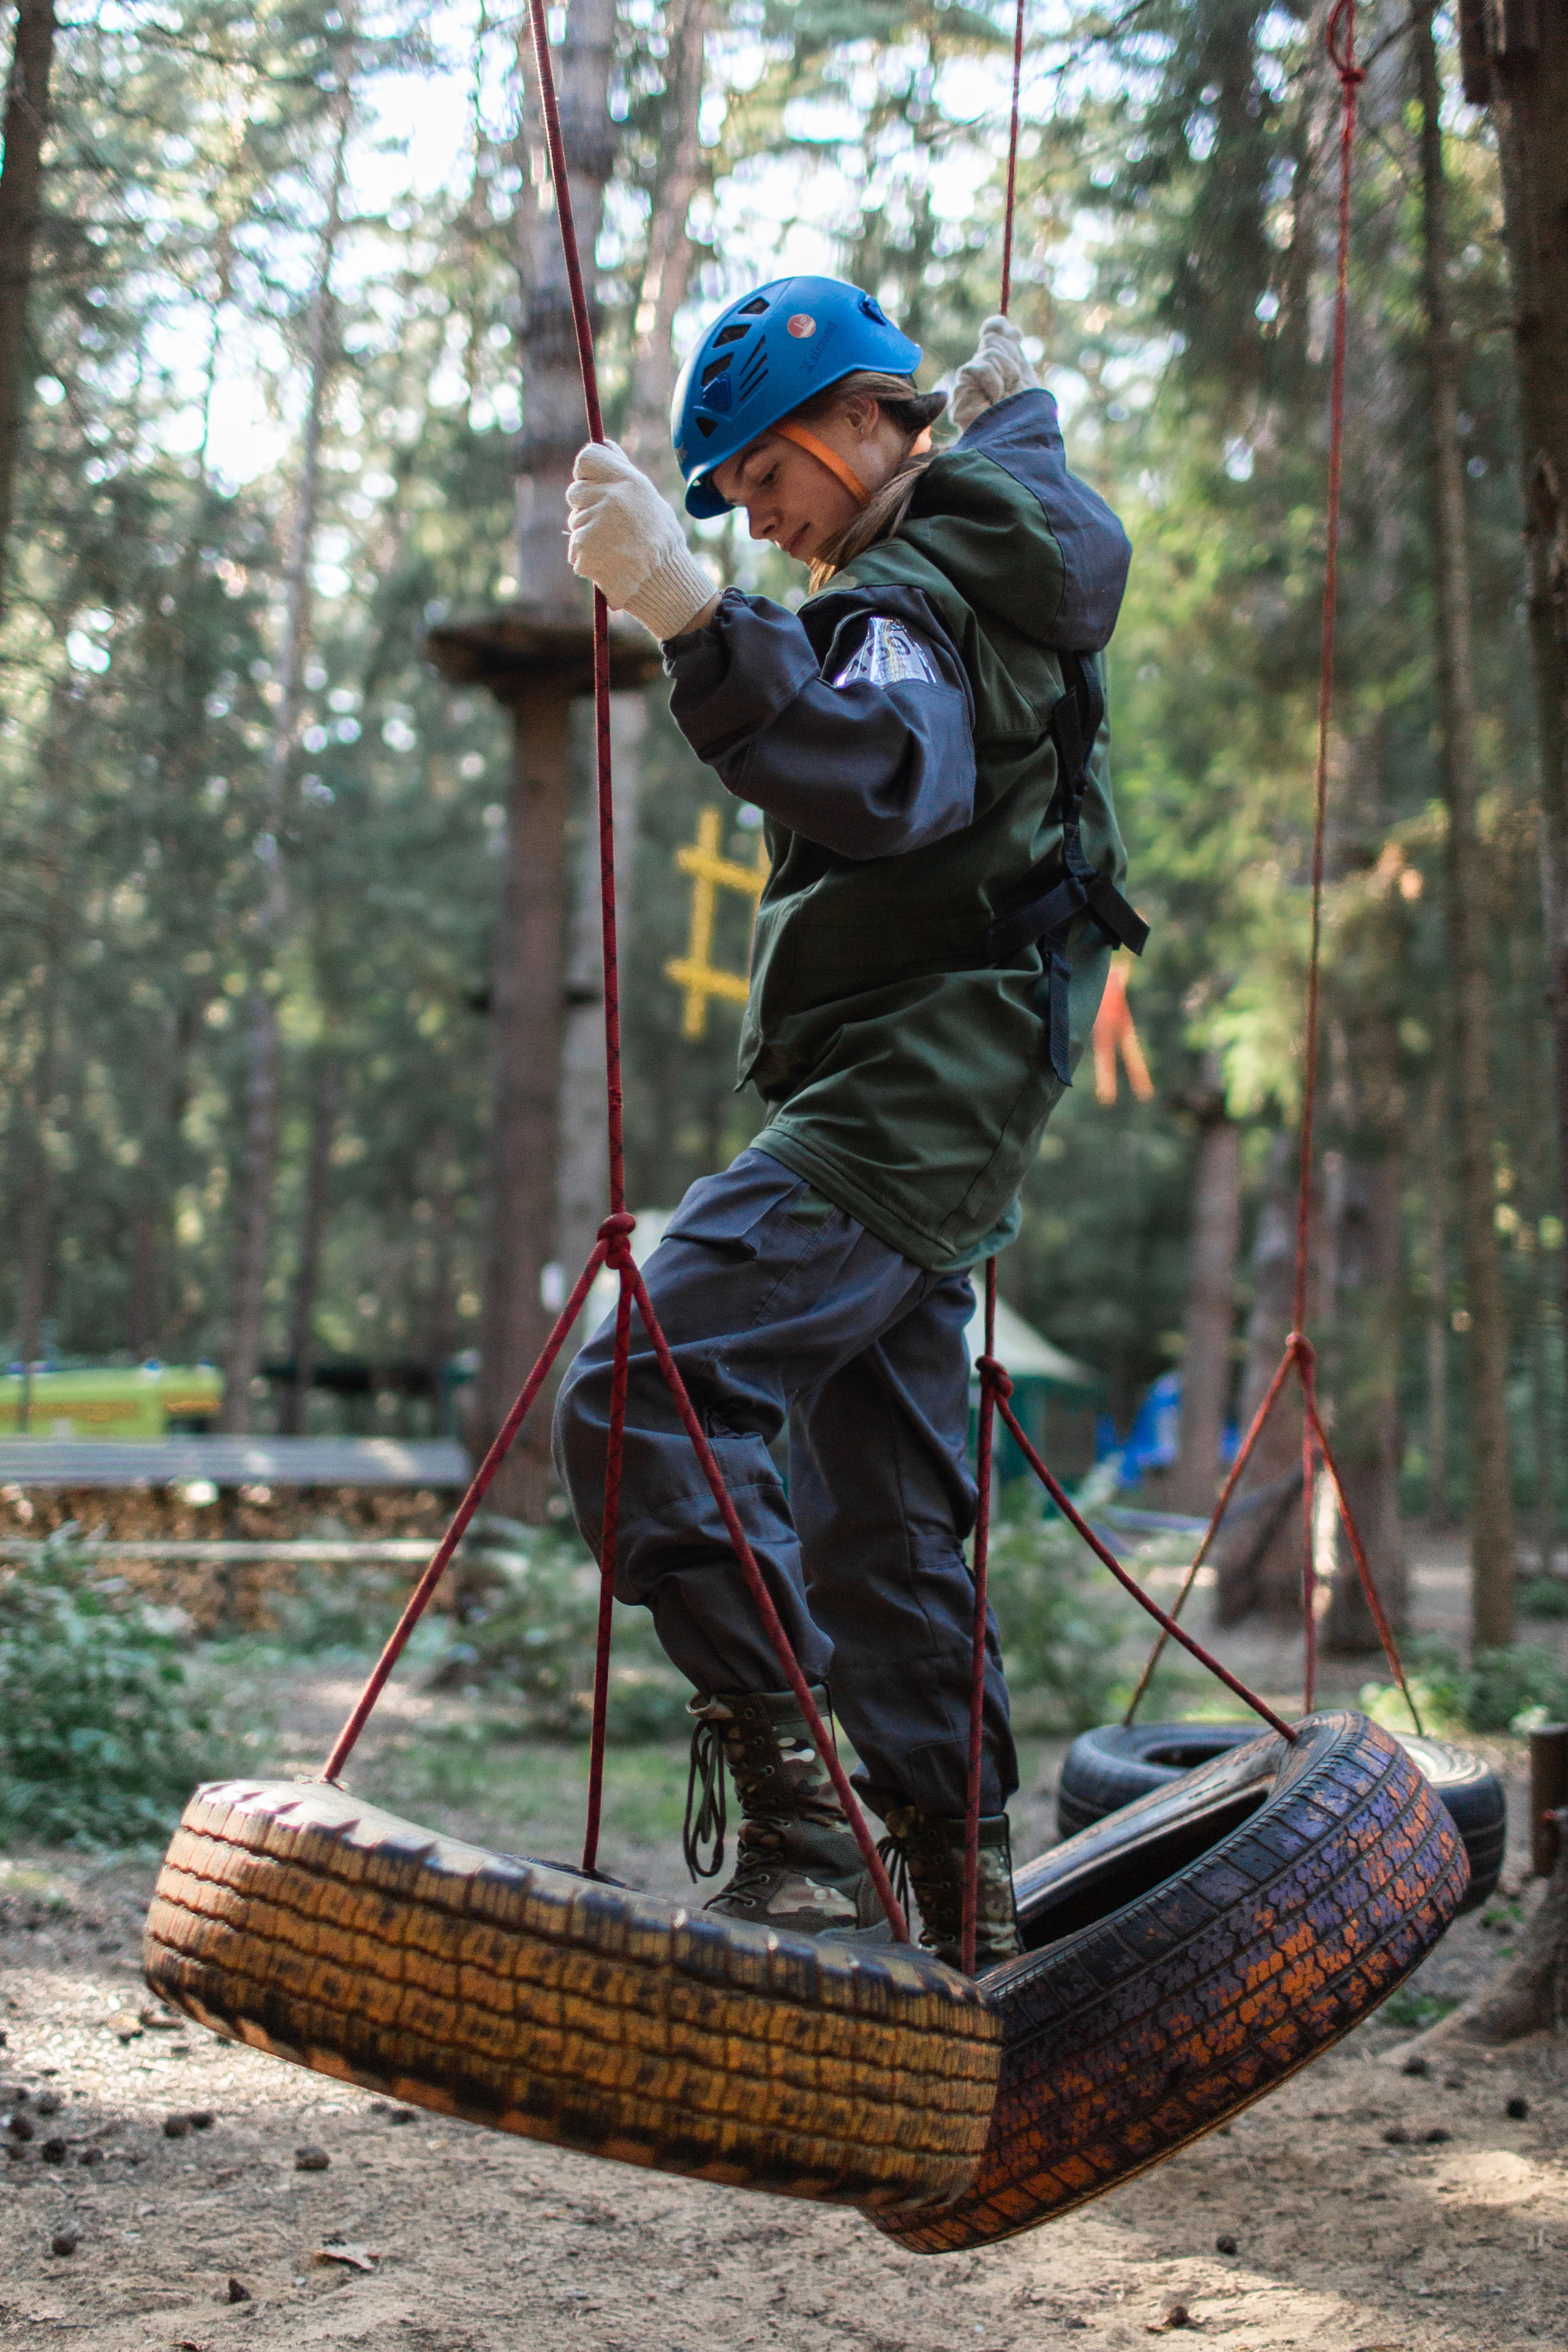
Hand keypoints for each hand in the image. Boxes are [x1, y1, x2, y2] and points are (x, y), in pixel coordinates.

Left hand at [566, 441, 716, 641]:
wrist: (666, 585)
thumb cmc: (661, 540)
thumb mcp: (649, 499)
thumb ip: (623, 472)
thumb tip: (604, 444)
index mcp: (628, 482)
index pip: (587, 458)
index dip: (586, 471)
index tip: (592, 483)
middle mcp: (609, 499)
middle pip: (575, 492)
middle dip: (586, 507)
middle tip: (611, 527)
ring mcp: (594, 526)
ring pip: (575, 524)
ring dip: (589, 536)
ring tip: (617, 550)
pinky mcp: (583, 552)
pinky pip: (576, 550)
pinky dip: (588, 559)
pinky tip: (610, 565)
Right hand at [948, 315, 1037, 434]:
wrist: (1017, 437)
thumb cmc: (1026, 414)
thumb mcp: (1025, 376)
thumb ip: (1013, 352)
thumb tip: (1009, 328)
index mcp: (1002, 369)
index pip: (994, 336)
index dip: (999, 328)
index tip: (1014, 333)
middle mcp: (984, 374)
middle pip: (993, 341)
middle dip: (1010, 359)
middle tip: (1015, 383)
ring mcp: (970, 383)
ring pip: (989, 352)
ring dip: (1005, 372)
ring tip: (1005, 397)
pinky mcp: (961, 392)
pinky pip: (977, 368)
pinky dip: (992, 382)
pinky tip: (994, 400)